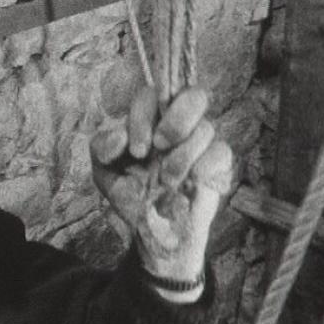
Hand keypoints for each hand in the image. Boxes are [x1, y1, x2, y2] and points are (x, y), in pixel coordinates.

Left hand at [90, 83, 232, 289]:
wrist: (151, 229)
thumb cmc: (129, 193)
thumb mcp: (104, 171)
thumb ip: (102, 148)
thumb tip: (120, 136)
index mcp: (150, 119)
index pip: (152, 95)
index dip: (143, 117)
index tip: (136, 151)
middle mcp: (179, 125)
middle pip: (195, 95)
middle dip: (178, 119)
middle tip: (160, 146)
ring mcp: (201, 143)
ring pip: (206, 128)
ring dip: (183, 156)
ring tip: (166, 181)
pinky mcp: (218, 165)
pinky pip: (221, 152)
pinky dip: (204, 167)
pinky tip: (190, 182)